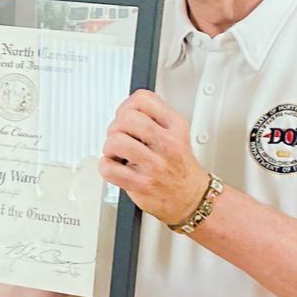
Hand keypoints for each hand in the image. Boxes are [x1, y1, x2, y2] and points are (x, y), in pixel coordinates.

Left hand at [98, 90, 208, 225]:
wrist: (190, 197)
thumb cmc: (179, 166)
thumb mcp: (176, 132)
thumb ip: (154, 117)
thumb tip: (125, 108)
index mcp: (175, 126)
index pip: (143, 99)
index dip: (127, 106)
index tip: (126, 115)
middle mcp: (167, 144)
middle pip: (126, 118)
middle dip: (116, 126)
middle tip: (120, 136)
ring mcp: (154, 165)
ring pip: (115, 141)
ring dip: (109, 146)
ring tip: (118, 152)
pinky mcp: (141, 184)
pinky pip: (108, 168)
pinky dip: (105, 166)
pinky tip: (116, 166)